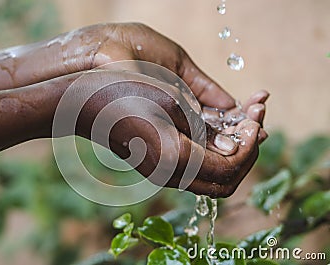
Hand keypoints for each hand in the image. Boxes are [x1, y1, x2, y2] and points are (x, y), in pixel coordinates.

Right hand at [63, 23, 268, 196]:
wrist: (84, 103)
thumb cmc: (123, 94)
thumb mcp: (170, 100)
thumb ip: (206, 128)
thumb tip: (233, 147)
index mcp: (175, 158)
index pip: (231, 166)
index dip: (250, 144)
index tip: (255, 118)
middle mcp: (170, 174)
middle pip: (226, 180)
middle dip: (246, 152)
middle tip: (252, 122)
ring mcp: (162, 173)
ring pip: (212, 177)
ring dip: (232, 152)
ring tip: (240, 122)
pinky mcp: (158, 165)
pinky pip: (196, 169)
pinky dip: (214, 153)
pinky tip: (218, 129)